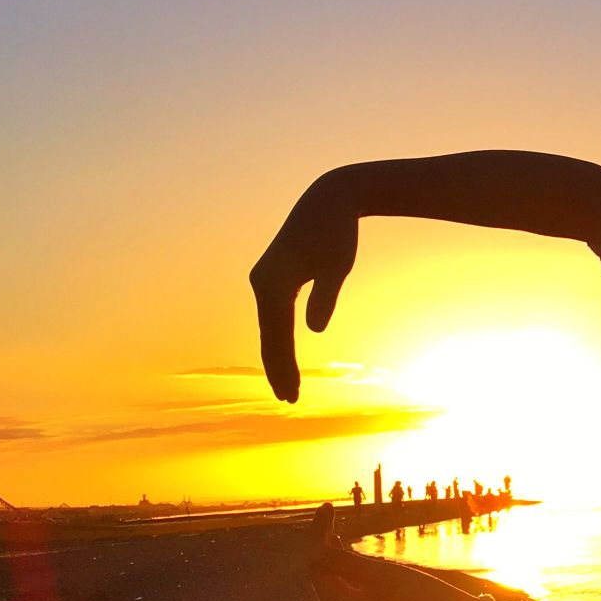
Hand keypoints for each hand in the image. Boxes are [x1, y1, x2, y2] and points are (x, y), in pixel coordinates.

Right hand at [251, 173, 359, 403]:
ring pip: (268, 327)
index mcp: (274, 283)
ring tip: (287, 387)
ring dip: (276, 357)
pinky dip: (279, 339)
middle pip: (267, 335)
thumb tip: (314, 330)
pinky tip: (284, 356)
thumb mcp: (338, 266)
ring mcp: (264, 280)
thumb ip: (325, 297)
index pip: (278, 334)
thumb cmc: (337, 232)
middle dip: (277, 368)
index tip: (293, 392)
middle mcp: (262, 282)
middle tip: (289, 399)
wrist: (329, 201)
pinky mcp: (272, 278)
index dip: (285, 365)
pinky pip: (273, 317)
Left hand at [307, 503, 476, 600]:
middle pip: (322, 573)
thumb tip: (311, 551)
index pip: (316, 566)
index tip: (325, 507)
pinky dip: (347, 567)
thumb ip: (343, 562)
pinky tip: (344, 548)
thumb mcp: (380, 574)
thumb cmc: (421, 597)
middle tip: (327, 508)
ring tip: (331, 525)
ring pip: (334, 579)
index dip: (317, 535)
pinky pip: (347, 587)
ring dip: (334, 552)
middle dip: (323, 542)